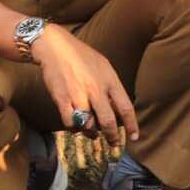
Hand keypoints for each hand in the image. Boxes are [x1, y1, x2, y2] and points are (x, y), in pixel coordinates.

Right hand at [30, 25, 138, 147]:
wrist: (55, 46)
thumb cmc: (80, 55)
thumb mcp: (103, 66)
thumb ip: (111, 86)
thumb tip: (117, 107)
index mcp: (109, 80)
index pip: (126, 108)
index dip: (132, 125)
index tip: (134, 137)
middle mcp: (96, 89)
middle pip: (108, 122)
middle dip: (112, 137)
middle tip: (113, 143)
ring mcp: (78, 95)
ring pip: (88, 126)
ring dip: (90, 133)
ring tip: (91, 134)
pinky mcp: (62, 99)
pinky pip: (70, 123)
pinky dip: (73, 128)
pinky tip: (75, 126)